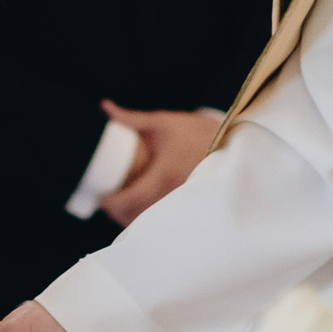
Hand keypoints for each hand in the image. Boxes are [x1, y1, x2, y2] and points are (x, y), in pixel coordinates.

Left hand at [96, 102, 219, 226]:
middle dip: (116, 213)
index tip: (98, 198)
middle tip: (104, 202)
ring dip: (131, 218)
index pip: (130, 199)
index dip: (110, 203)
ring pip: (149, 222)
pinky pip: (162, 221)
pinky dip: (148, 219)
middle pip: (136, 217)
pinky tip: (139, 211)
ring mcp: (182, 204)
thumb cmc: (198, 130)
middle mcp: (174, 194)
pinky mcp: (188, 206)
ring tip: (118, 207)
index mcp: (165, 174)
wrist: (234, 142)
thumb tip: (106, 108)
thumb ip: (132, 119)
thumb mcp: (164, 122)